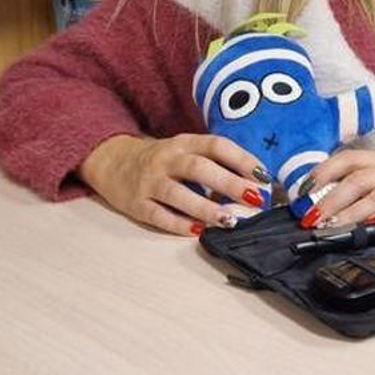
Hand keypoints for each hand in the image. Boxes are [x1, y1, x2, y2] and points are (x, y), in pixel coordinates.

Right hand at [79, 133, 270, 235]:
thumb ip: (213, 164)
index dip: (241, 159)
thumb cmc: (161, 160)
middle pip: (200, 168)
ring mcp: (149, 181)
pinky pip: (158, 215)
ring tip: (230, 220)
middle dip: (229, 183)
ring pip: (178, 194)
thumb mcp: (184, 151)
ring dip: (206, 208)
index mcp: (183, 143)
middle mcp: (166, 159)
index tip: (263, 176)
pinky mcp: (136, 203)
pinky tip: (198, 230)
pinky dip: (178, 224)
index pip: (216, 145)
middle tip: (255, 198)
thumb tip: (254, 185)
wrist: (112, 161)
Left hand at [301, 149, 374, 228]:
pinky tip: (370, 224)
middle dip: (333, 197)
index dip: (324, 173)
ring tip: (336, 224)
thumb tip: (315, 207)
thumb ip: (354, 195)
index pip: (349, 158)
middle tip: (315, 216)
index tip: (304, 191)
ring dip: (353, 211)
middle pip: (360, 177)